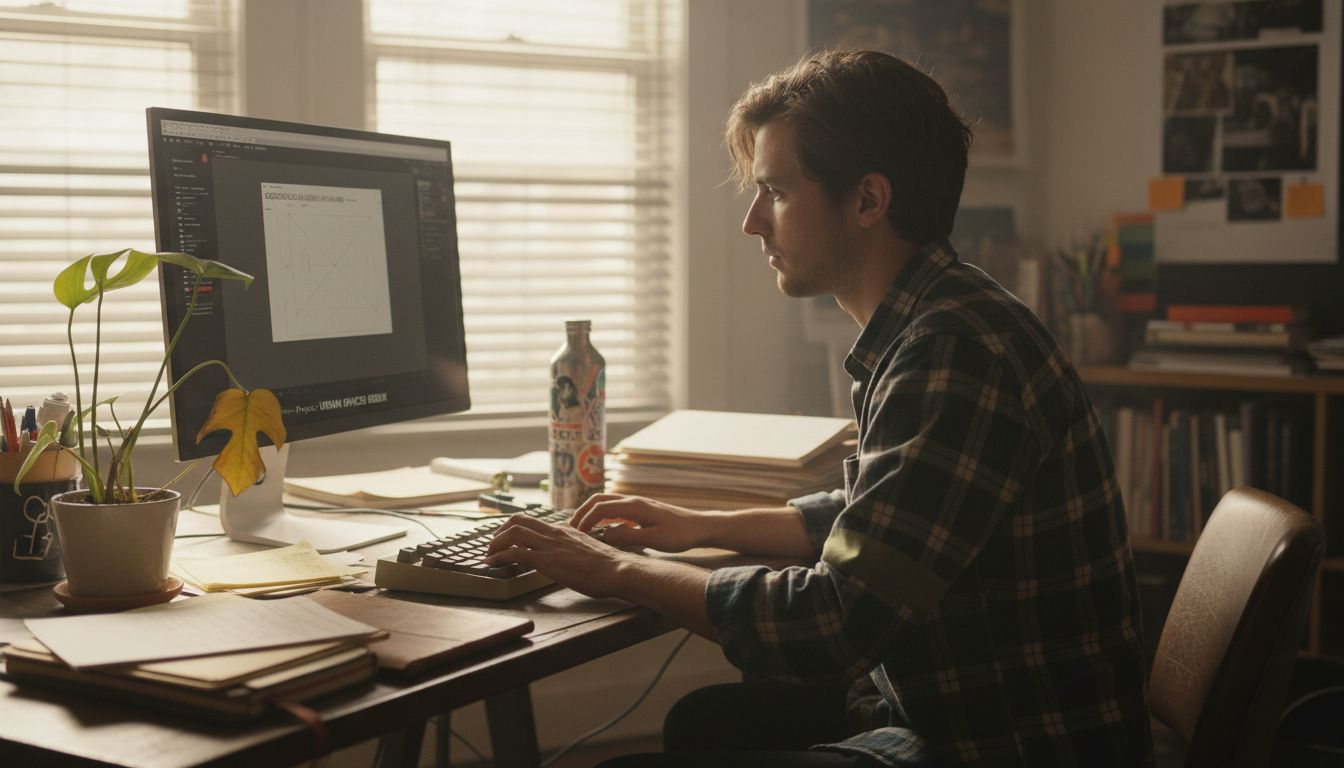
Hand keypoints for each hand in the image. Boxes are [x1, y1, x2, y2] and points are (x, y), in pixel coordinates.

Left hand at [483, 514, 634, 598]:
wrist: (617, 569)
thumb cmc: (609, 567)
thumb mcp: (589, 553)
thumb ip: (576, 552)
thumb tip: (571, 562)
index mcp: (566, 530)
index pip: (536, 523)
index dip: (518, 530)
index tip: (510, 539)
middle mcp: (555, 532)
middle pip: (519, 520)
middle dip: (501, 530)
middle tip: (494, 544)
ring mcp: (550, 544)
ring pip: (513, 532)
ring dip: (496, 543)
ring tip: (489, 554)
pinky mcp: (546, 559)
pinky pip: (514, 552)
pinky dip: (498, 556)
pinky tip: (492, 564)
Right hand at [569, 493, 711, 552]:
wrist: (700, 527)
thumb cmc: (679, 534)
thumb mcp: (652, 539)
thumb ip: (627, 536)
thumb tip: (604, 536)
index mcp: (634, 506)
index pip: (600, 508)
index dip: (584, 520)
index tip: (575, 534)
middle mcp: (633, 501)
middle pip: (599, 500)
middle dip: (582, 512)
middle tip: (570, 528)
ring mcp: (637, 504)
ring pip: (607, 503)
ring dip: (592, 513)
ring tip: (581, 528)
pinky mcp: (642, 510)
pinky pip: (616, 509)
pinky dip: (603, 516)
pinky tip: (603, 530)